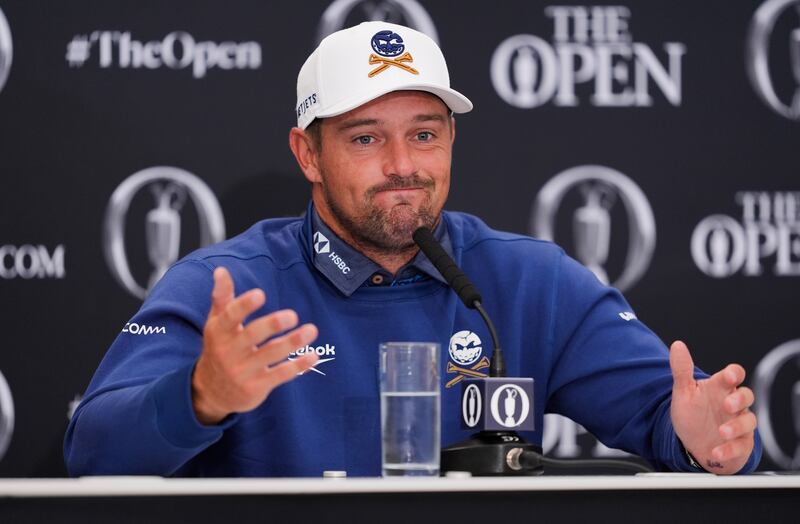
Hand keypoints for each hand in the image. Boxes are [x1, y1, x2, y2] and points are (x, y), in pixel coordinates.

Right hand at [191, 267, 318, 424]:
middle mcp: (229, 352)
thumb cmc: (219, 348)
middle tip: (292, 315)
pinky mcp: (256, 387)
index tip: (261, 294)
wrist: (210, 392)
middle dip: (272, 325)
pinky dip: (297, 366)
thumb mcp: (216, 323)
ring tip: (312, 330)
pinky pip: (279, 375)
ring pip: (270, 355)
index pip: (231, 316)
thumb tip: (221, 270)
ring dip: (292, 343)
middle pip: (252, 336)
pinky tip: (313, 356)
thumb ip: (222, 297)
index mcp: (220, 332)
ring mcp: (243, 371)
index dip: (244, 306)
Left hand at [669, 340, 756, 473]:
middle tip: (727, 405)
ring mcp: (738, 425)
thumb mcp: (683, 392)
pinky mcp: (740, 445)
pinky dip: (729, 450)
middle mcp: (732, 405)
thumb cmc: (692, 416)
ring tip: (721, 432)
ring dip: (736, 427)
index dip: (734, 373)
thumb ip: (681, 370)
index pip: (734, 375)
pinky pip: (740, 447)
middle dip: (739, 399)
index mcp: (719, 389)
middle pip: (747, 396)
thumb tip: (677, 345)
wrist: (691, 445)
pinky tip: (716, 452)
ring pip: (748, 421)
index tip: (729, 376)